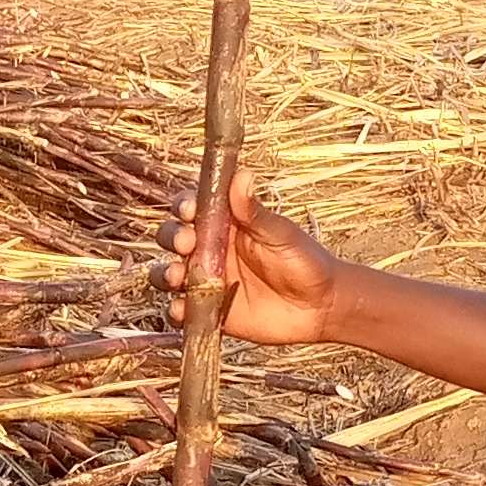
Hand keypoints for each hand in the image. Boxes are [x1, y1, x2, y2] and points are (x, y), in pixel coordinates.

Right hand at [164, 165, 338, 346]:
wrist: (321, 306)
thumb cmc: (304, 261)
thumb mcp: (281, 233)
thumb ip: (255, 211)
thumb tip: (242, 174)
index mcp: (226, 224)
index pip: (192, 208)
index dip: (183, 205)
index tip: (189, 209)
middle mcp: (210, 250)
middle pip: (172, 238)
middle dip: (172, 237)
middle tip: (186, 242)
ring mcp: (207, 281)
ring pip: (168, 274)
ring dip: (164, 273)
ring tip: (178, 277)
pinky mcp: (210, 311)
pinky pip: (182, 310)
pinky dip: (176, 310)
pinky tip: (184, 308)